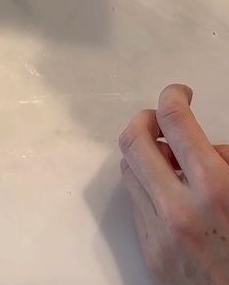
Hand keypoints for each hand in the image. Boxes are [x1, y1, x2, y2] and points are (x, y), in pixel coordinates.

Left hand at [119, 84, 228, 282]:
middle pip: (134, 140)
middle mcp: (179, 210)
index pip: (175, 120)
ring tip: (169, 159)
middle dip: (145, 120)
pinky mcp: (150, 255)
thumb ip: (226, 163)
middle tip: (161, 119)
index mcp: (215, 190)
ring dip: (144, 156)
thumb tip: (207, 147)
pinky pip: (137, 206)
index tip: (179, 94)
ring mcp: (159, 235)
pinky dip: (148, 189)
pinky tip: (170, 194)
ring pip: (130, 171)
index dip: (174, 96)